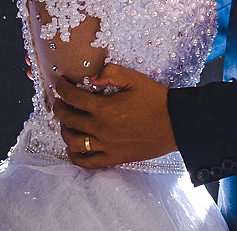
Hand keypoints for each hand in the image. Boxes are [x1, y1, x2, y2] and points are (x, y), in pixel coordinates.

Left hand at [51, 63, 176, 168]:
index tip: (61, 84)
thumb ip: (111, 72)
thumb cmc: (157, 100)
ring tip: (66, 124)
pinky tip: (73, 149)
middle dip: (60, 109)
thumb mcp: (135, 79)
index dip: (63, 89)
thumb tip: (92, 77)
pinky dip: (76, 157)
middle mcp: (102, 129)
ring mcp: (107, 146)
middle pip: (70, 120)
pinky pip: (88, 162)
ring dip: (65, 132)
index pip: (74, 98)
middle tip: (59, 103)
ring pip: (74, 142)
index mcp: (105, 108)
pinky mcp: (114, 157)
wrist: (176, 123)